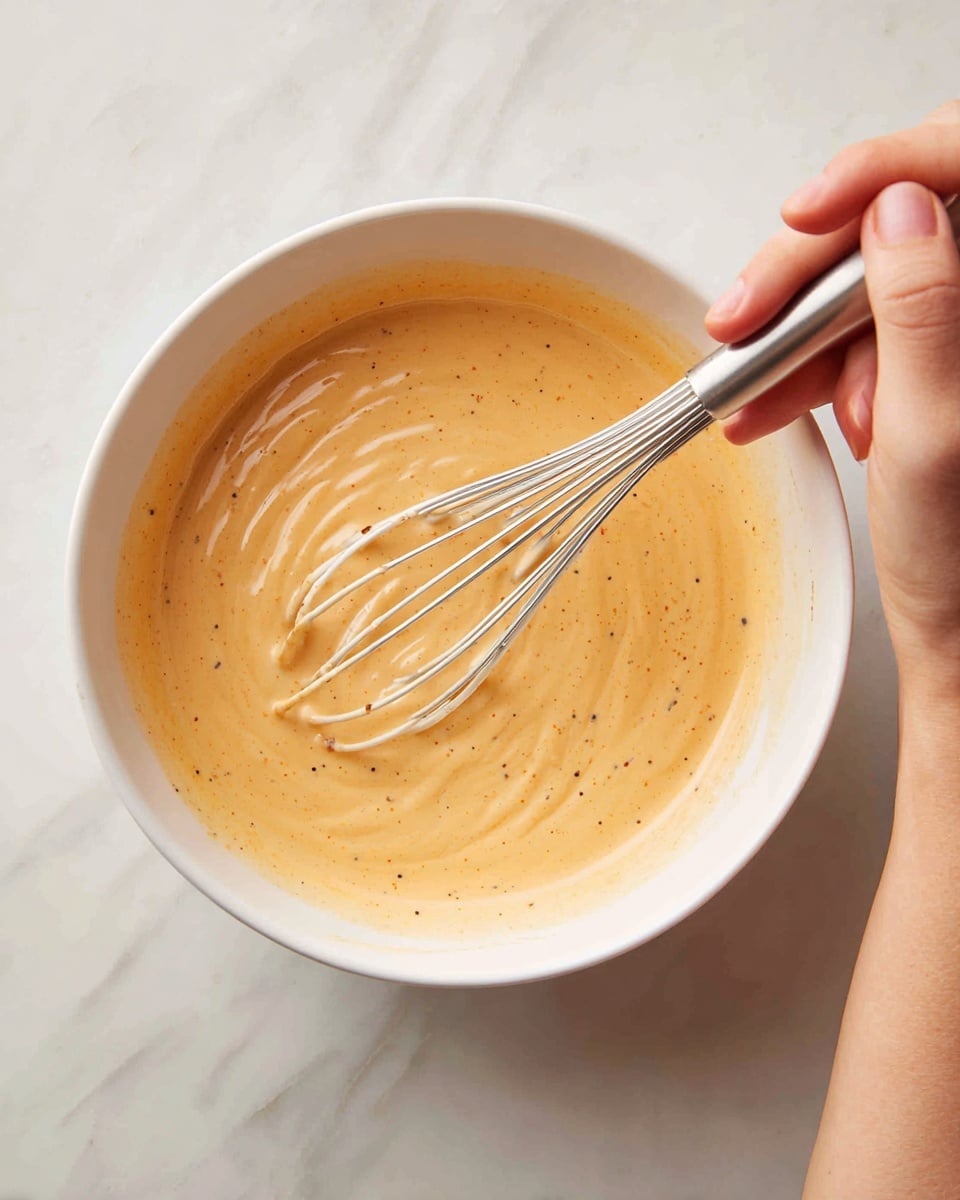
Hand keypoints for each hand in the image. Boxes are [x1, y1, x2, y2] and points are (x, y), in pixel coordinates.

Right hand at [704, 104, 959, 688]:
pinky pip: (858, 332)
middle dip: (809, 277)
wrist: (955, 626)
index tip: (808, 215)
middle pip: (897, 224)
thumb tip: (898, 205)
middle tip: (740, 321)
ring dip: (800, 339)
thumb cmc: (958, 550)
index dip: (880, 177)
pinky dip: (810, 366)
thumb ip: (919, 307)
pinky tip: (778, 403)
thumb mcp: (931, 429)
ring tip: (759, 401)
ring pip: (864, 284)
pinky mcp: (928, 357)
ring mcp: (958, 330)